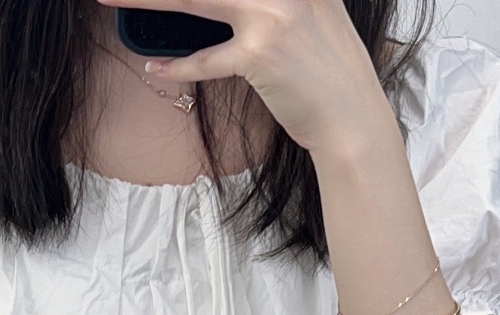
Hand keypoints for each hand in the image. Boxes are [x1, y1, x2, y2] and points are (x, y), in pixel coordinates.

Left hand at [95, 0, 394, 156]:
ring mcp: (272, 15)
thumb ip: (276, 0)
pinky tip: (151, 66)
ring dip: (148, 2)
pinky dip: (175, 65)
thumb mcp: (312, 14)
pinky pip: (204, 58)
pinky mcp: (259, 54)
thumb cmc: (327, 73)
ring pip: (195, 0)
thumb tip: (225, 3)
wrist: (351, 117)